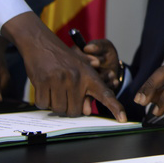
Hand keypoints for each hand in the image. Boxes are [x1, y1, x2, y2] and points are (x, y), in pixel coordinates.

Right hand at [0, 12, 126, 121]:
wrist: (41, 43)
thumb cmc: (62, 59)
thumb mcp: (80, 68)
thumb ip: (86, 89)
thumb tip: (86, 111)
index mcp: (89, 75)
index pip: (105, 94)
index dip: (115, 107)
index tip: (123, 119)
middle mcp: (76, 78)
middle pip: (75, 111)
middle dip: (69, 108)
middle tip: (64, 95)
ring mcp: (59, 80)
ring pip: (59, 109)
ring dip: (55, 105)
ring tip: (54, 90)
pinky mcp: (43, 81)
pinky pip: (43, 104)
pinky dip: (43, 101)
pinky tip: (44, 88)